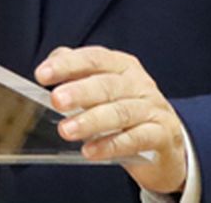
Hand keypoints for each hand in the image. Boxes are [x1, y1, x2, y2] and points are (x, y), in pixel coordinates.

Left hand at [36, 45, 187, 195]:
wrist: (167, 141)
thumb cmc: (128, 110)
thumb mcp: (106, 89)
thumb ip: (79, 74)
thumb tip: (51, 63)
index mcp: (123, 66)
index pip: (94, 59)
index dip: (68, 64)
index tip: (42, 74)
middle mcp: (139, 83)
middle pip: (108, 85)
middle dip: (80, 91)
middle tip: (56, 100)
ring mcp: (152, 108)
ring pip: (121, 112)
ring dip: (92, 121)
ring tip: (67, 130)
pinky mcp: (161, 135)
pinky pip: (136, 139)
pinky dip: (111, 145)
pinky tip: (90, 151)